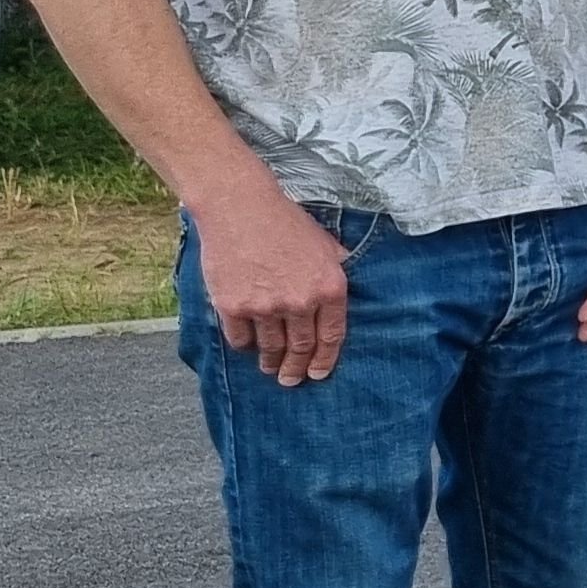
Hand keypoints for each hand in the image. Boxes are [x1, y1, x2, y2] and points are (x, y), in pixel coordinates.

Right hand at [196, 174, 350, 384]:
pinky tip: (248, 347)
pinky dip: (245, 346)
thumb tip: (353, 284)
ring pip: (270, 347)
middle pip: (301, 348)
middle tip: (291, 380)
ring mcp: (265, 306)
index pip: (332, 337)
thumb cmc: (286, 223)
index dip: (325, 361)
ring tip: (269, 368)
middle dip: (296, 369)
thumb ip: (338, 269)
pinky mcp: (233, 306)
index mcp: (329, 288)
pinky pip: (240, 339)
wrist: (241, 208)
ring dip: (270, 362)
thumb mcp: (326, 245)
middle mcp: (300, 302)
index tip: (319, 374)